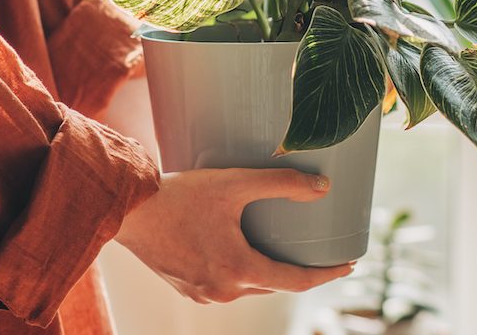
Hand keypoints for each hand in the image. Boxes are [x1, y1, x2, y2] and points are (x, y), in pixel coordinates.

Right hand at [115, 168, 352, 302]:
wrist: (127, 209)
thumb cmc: (179, 194)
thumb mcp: (235, 183)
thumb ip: (281, 184)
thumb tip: (323, 186)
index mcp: (239, 270)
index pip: (297, 281)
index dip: (327, 273)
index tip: (350, 264)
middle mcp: (223, 290)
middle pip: (273, 283)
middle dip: (297, 268)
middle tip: (318, 248)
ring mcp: (203, 294)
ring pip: (249, 285)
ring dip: (266, 269)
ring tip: (281, 246)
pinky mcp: (187, 288)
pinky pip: (226, 285)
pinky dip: (241, 270)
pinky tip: (243, 249)